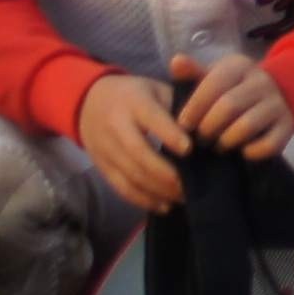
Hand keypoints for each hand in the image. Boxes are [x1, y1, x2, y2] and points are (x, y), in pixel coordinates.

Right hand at [75, 73, 194, 213]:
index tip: (189, 149)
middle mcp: (116, 126)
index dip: (169, 134)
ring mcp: (106, 148)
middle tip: (190, 184)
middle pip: (139, 153)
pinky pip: (122, 188)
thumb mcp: (156, 88)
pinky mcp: (102, 167)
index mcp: (134, 102)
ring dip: (158, 190)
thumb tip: (204, 129)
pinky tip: (164, 206)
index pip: (152, 118)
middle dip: (166, 172)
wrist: (89, 102)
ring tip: (183, 197)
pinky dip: (144, 200)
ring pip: (130, 175)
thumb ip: (178, 104)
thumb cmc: (135, 95)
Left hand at [171, 53, 293, 158]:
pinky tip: (240, 152)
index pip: (214, 83)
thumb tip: (176, 61)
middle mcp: (262, 81)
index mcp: (240, 66)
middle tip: (199, 138)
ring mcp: (277, 104)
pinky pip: (268, 145)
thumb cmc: (231, 90)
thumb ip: (192, 73)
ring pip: (246, 126)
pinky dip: (250, 153)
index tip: (183, 125)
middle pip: (228, 106)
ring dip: (225, 141)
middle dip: (208, 127)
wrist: (273, 97)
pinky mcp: (287, 127)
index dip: (194, 107)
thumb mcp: (212, 78)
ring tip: (217, 146)